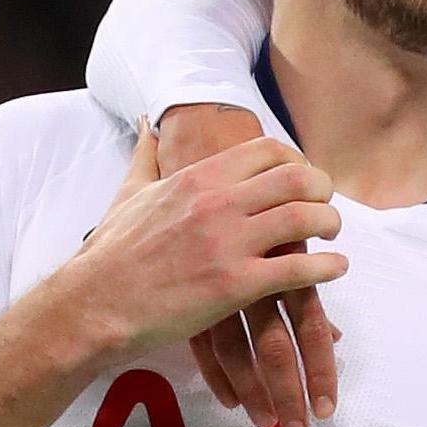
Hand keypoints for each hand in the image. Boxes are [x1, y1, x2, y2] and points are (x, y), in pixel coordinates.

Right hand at [61, 121, 345, 364]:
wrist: (92, 303)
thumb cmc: (110, 251)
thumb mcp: (130, 192)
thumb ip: (147, 155)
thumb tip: (146, 123)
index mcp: (198, 177)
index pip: (269, 150)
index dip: (297, 161)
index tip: (303, 178)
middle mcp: (217, 202)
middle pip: (298, 178)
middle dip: (323, 190)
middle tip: (326, 206)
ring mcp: (228, 242)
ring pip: (306, 217)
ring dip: (330, 224)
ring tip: (333, 236)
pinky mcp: (235, 285)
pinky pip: (298, 268)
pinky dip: (327, 266)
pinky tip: (334, 268)